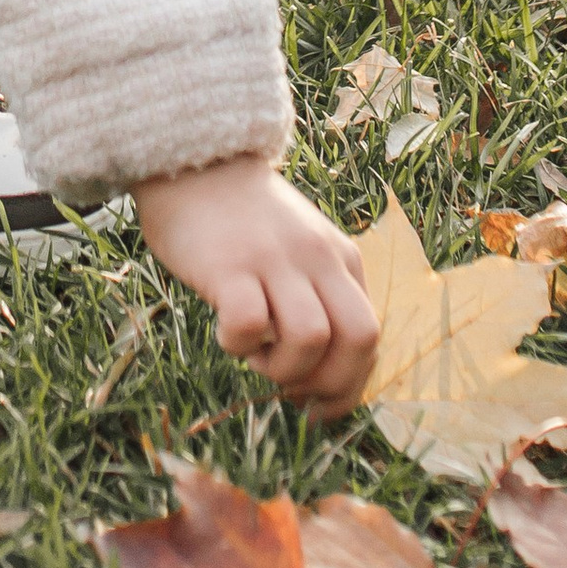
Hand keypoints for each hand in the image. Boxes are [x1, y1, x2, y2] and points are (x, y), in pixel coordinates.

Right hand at [134, 155, 380, 416]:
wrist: (196, 160)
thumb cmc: (244, 218)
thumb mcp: (301, 246)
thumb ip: (318, 291)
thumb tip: (323, 368)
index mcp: (340, 257)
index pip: (370, 335)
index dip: (351, 385)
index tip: (321, 407)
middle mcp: (317, 258)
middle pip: (359, 338)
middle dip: (330, 384)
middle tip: (292, 388)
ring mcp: (275, 260)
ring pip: (312, 338)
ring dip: (282, 369)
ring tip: (256, 354)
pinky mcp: (230, 265)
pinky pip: (250, 324)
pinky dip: (239, 344)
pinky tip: (226, 331)